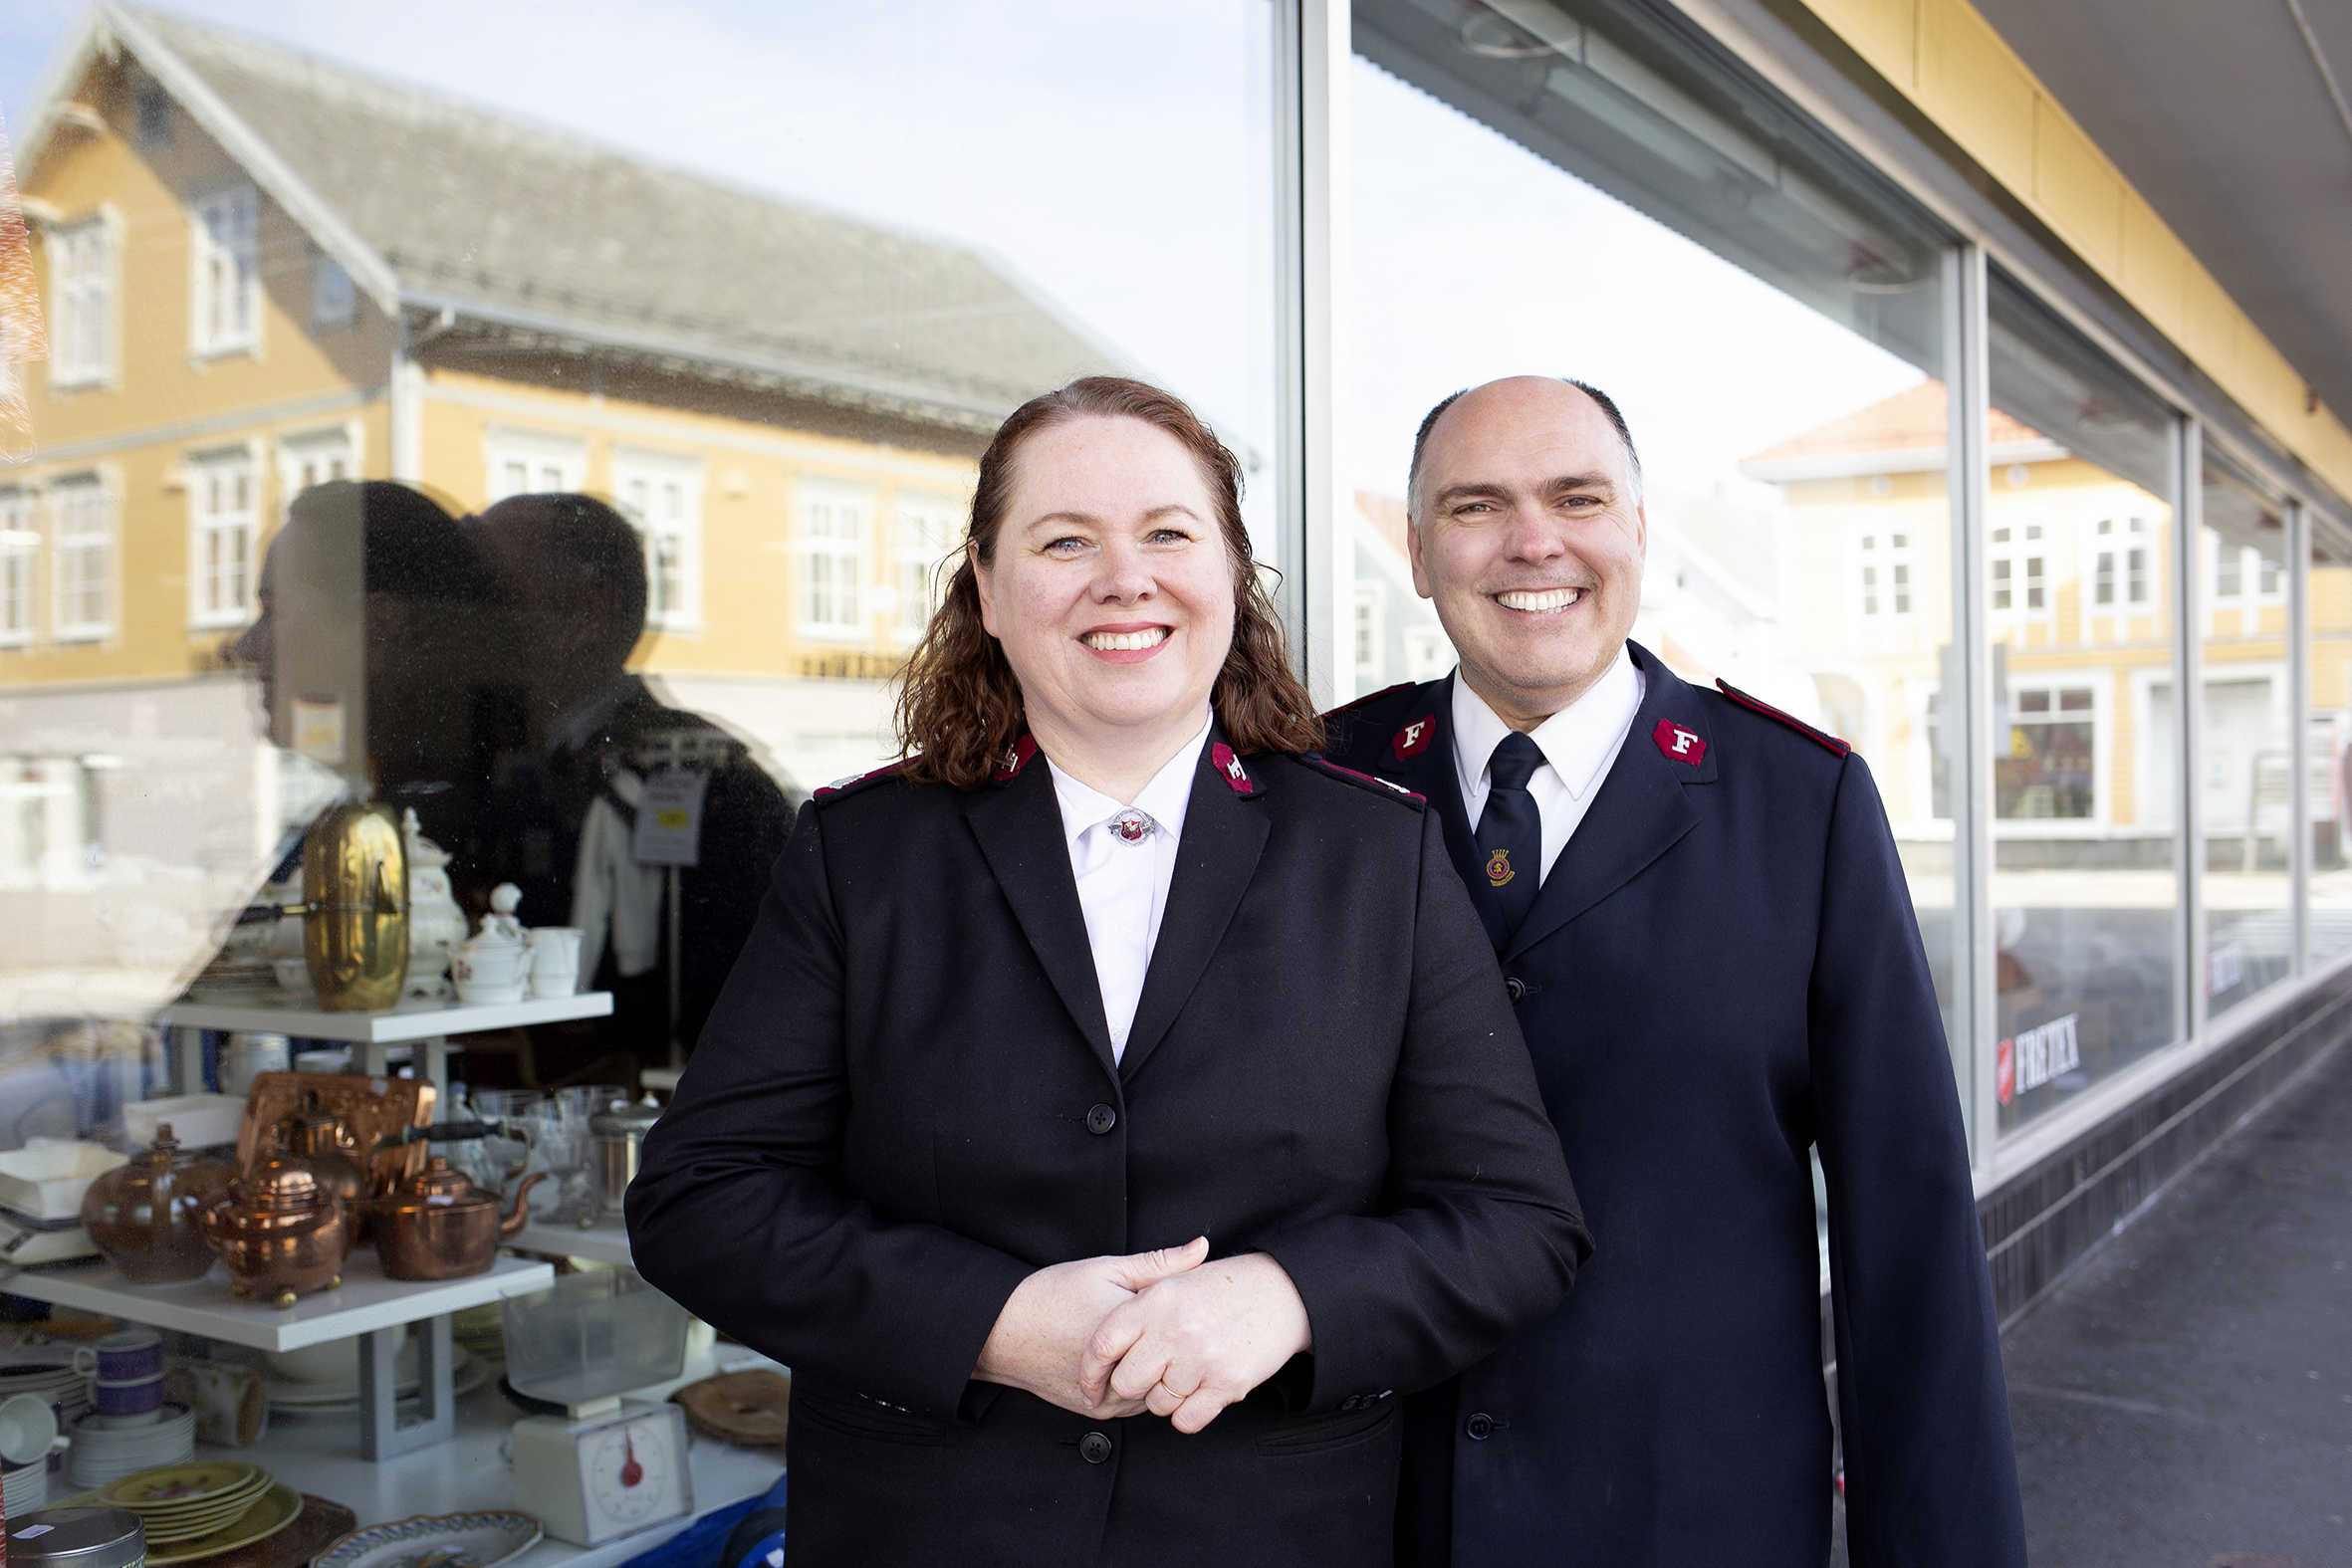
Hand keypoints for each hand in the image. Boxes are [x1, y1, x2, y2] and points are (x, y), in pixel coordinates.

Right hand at [972, 1238, 1209, 1417]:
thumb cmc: (1053, 1296)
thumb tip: (1202, 1247)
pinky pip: (1135, 1405)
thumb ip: (1159, 1263)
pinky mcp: (1097, 1411)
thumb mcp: (1107, 1269)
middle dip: (1182, 1351)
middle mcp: (1123, 1371)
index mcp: (1132, 1332)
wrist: (1003, 1332)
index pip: (1187, 1334)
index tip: (1198, 1311)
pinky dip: (1141, 1387)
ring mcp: (1110, 1397)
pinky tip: (1136, 1363)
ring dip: (1162, 1373)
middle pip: (1177, 1369)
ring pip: (1158, 1392)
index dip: (1195, 1321)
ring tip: (1157, 1346)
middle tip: (1184, 1331)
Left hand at [1077, 1251, 1311, 1433]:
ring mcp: (1201, 1357)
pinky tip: (1197, 1393)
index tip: (1090, 1387)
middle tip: (1150, 1374)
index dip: (1090, 1372)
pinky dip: (1187, 1414)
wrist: (1282, 1292)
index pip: (1103, 1345)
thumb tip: (1096, 1336)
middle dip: (1133, 1385)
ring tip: (1184, 1373)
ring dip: (1165, 1397)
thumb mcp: (1176, 1279)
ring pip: (1157, 1403)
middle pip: (1127, 1382)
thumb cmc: (1223, 1288)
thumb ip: (1134, 1305)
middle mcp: (1174, 1329)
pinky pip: (1186, 1420)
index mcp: (1155, 1300)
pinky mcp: (1227, 1383)